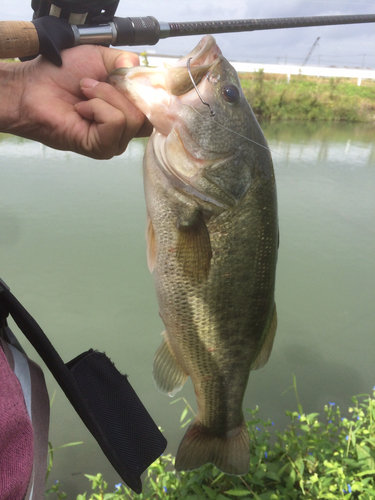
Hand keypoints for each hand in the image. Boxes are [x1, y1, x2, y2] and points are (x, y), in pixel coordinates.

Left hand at [2, 45, 151, 158]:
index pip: (157, 108)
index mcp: (130, 108)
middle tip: (93, 85)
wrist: (35, 88)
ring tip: (84, 96)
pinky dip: (98, 109)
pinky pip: (116, 123)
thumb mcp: (100, 58)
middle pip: (148, 114)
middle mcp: (126, 129)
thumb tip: (140, 70)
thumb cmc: (62, 75)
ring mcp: (115, 141)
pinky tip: (82, 110)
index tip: (134, 80)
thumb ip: (126, 60)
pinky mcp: (103, 148)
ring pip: (133, 118)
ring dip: (105, 98)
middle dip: (121, 92)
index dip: (150, 93)